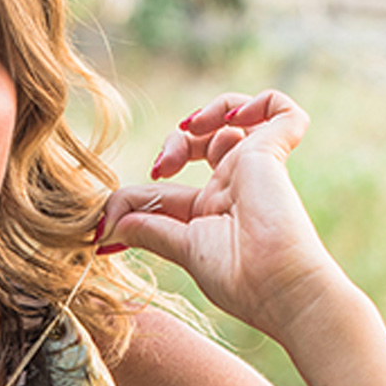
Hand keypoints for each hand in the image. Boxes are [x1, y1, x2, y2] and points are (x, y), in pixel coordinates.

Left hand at [97, 90, 342, 344]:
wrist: (277, 283)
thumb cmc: (237, 277)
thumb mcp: (180, 249)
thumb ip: (145, 230)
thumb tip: (101, 228)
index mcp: (209, 211)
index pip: (167, 188)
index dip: (134, 197)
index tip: (105, 225)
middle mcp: (232, 186)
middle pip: (200, 142)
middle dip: (174, 143)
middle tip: (163, 169)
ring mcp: (254, 167)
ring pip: (236, 116)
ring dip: (207, 112)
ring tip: (192, 128)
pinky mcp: (273, 152)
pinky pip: (283, 111)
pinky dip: (260, 102)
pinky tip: (233, 120)